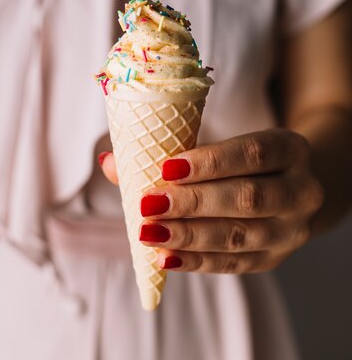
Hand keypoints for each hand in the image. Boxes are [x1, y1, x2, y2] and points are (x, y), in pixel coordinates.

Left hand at [99, 129, 323, 273]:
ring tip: (149, 233)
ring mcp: (291, 231)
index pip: (253, 154)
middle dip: (192, 203)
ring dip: (189, 236)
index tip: (166, 167)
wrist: (294, 186)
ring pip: (239, 236)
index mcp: (291, 150)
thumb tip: (108, 162)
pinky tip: (165, 257)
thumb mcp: (227, 144)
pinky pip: (233, 264)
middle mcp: (301, 191)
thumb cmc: (246, 159)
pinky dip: (196, 262)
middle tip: (148, 204)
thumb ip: (173, 151)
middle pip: (246, 198)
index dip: (210, 162)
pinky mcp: (274, 259)